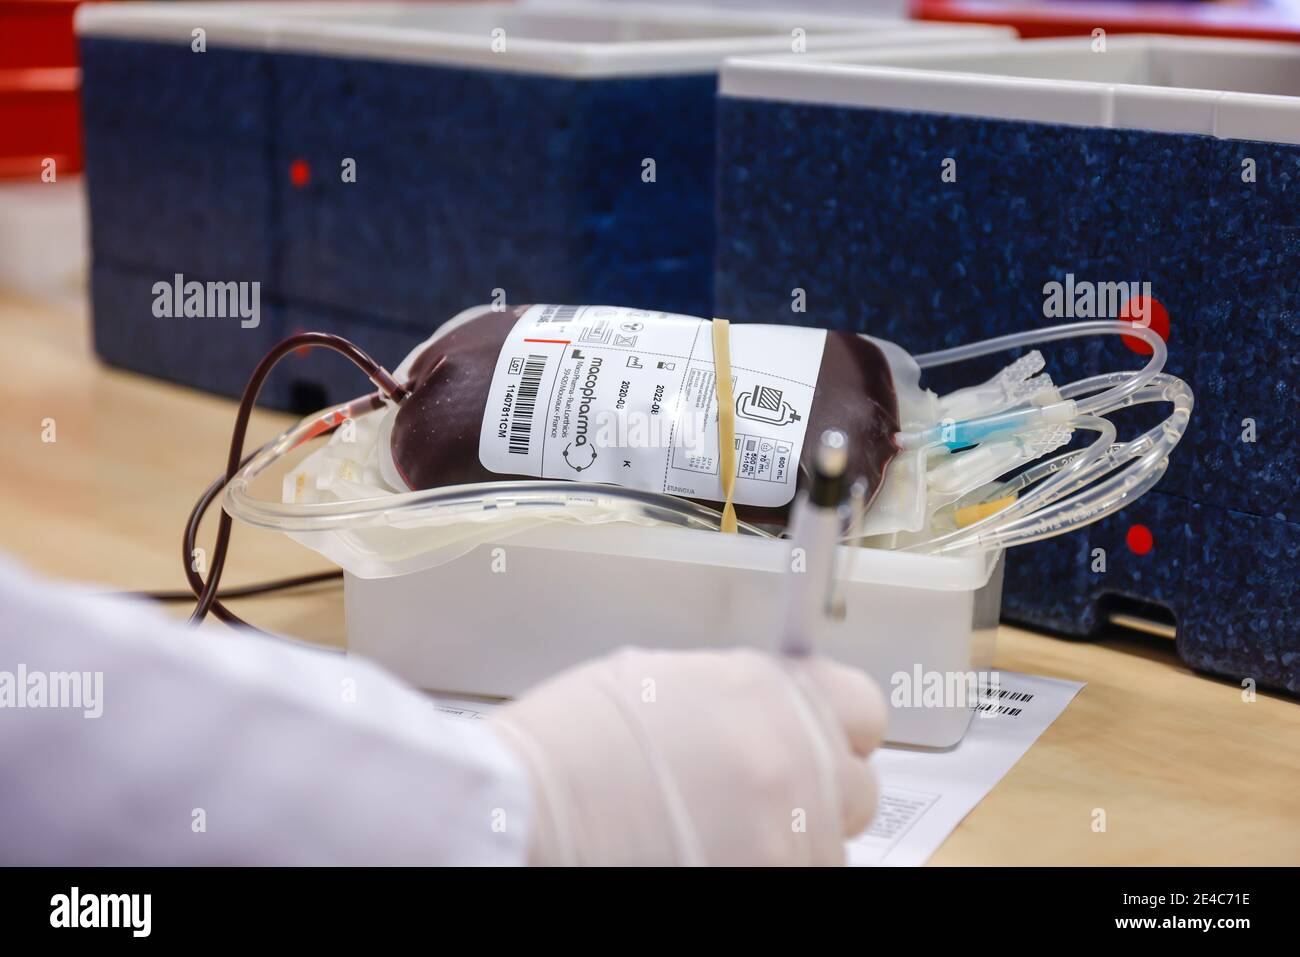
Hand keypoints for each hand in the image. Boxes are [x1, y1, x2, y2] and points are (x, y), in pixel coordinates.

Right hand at [489, 647, 884, 865]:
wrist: (519, 811)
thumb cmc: (567, 748)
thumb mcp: (660, 681)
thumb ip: (736, 694)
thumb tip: (767, 711)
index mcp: (764, 690)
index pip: (862, 707)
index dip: (837, 727)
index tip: (822, 740)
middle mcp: (789, 757)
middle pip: (856, 787)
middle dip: (817, 792)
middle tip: (764, 798)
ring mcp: (783, 832)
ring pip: (829, 848)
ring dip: (788, 841)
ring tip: (719, 834)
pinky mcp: (765, 880)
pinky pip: (795, 876)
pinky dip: (763, 867)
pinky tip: (710, 855)